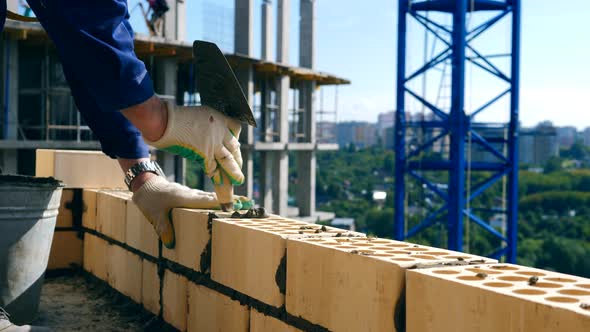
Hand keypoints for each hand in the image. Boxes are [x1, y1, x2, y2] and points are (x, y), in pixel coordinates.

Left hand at [132, 176, 251, 248]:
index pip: (210, 201)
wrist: (145, 185)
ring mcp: (193, 195)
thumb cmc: (150, 199)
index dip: (226, 204)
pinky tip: (222, 208)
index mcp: (188, 199)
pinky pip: (206, 199)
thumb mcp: (155, 215)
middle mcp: (194, 195)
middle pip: (217, 199)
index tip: (241, 205)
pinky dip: (216, 202)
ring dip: (226, 201)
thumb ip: (164, 229)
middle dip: (233, 201)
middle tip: (250, 205)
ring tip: (242, 206)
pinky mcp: (190, 196)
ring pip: (212, 198)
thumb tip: (171, 243)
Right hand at [145, 101, 243, 185]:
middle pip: (234, 147)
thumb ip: (205, 125)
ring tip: (238, 180)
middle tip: (239, 168)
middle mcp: (219, 130)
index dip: (236, 137)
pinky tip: (219, 183)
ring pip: (228, 160)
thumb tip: (205, 135)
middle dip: (237, 159)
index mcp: (217, 117)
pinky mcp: (204, 154)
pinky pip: (213, 168)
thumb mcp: (196, 114)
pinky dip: (216, 177)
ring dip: (234, 172)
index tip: (235, 145)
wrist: (164, 120)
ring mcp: (213, 143)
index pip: (235, 127)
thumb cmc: (172, 117)